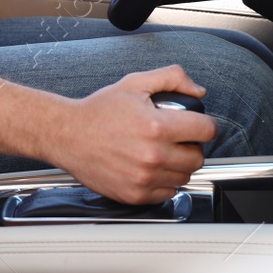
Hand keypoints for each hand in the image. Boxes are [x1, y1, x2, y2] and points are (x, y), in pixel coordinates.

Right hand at [49, 66, 216, 203]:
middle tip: (175, 140)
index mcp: (156, 126)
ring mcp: (144, 178)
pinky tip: (149, 168)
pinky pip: (168, 193)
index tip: (197, 126)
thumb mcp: (134, 83)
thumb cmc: (97, 112)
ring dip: (178, 166)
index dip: (204, 125)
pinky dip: (163, 182)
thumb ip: (171, 78)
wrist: (66, 135)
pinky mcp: (135, 194)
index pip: (206, 130)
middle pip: (198, 158)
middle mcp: (152, 155)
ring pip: (184, 177)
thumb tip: (198, 91)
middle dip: (191, 147)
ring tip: (160, 153)